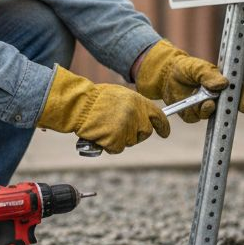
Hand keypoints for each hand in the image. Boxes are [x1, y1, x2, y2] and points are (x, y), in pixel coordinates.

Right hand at [38, 66, 169, 153]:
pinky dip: (108, 145)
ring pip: (130, 142)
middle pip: (145, 133)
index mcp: (138, 101)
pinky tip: (100, 135)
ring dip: (118, 139)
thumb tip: (141, 118)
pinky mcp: (117, 140)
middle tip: (119, 129)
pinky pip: (116, 149)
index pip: (158, 116)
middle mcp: (136, 115)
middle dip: (135, 134)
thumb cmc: (94, 99)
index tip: (165, 133)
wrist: (78, 105)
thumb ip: (133, 106)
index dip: (163, 126)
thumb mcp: (119, 95)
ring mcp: (127, 128)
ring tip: (104, 126)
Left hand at [134, 40, 243, 121]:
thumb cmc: (187, 67)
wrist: (167, 74)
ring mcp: (204, 107)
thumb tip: (223, 84)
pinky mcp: (192, 114)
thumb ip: (209, 76)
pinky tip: (190, 103)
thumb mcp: (198, 67)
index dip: (243, 100)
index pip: (236, 93)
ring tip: (207, 102)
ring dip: (209, 109)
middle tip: (226, 105)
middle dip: (226, 108)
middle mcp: (216, 98)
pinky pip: (194, 117)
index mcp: (222, 85)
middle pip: (226, 108)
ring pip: (210, 114)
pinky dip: (192, 112)